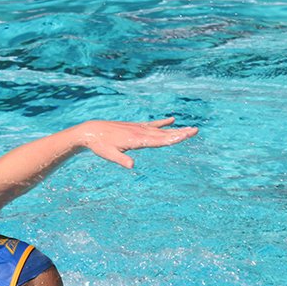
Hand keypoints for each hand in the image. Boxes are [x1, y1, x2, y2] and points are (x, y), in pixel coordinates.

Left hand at [76, 117, 197, 168]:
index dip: (173, 138)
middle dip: (180, 133)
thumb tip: (131, 166)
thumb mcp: (109, 155)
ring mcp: (139, 128)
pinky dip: (162, 123)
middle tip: (195, 130)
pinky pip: (152, 125)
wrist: (91, 131)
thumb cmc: (100, 145)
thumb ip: (121, 159)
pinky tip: (172, 120)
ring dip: (176, 129)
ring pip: (161, 130)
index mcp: (136, 139)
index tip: (185, 135)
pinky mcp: (136, 127)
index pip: (158, 140)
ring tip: (189, 128)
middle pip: (164, 134)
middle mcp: (140, 132)